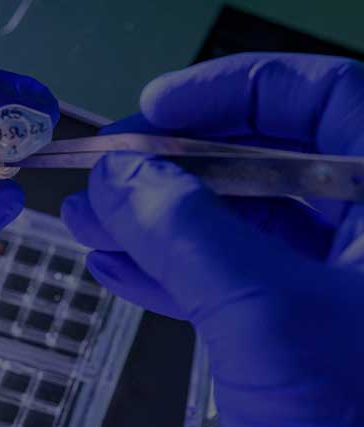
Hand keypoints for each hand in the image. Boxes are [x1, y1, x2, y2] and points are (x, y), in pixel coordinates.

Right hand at [61, 53, 363, 426]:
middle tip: (104, 173)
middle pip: (270, 164)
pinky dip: (175, 275)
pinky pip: (237, 284)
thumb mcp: (267, 317)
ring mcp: (345, 289)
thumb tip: (119, 173)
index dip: (234, 90)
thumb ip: (186, 232)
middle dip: (174, 169)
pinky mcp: (311, 336)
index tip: (153, 107)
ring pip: (244, 228)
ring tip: (88, 222)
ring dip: (158, 223)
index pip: (327, 98)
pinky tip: (117, 268)